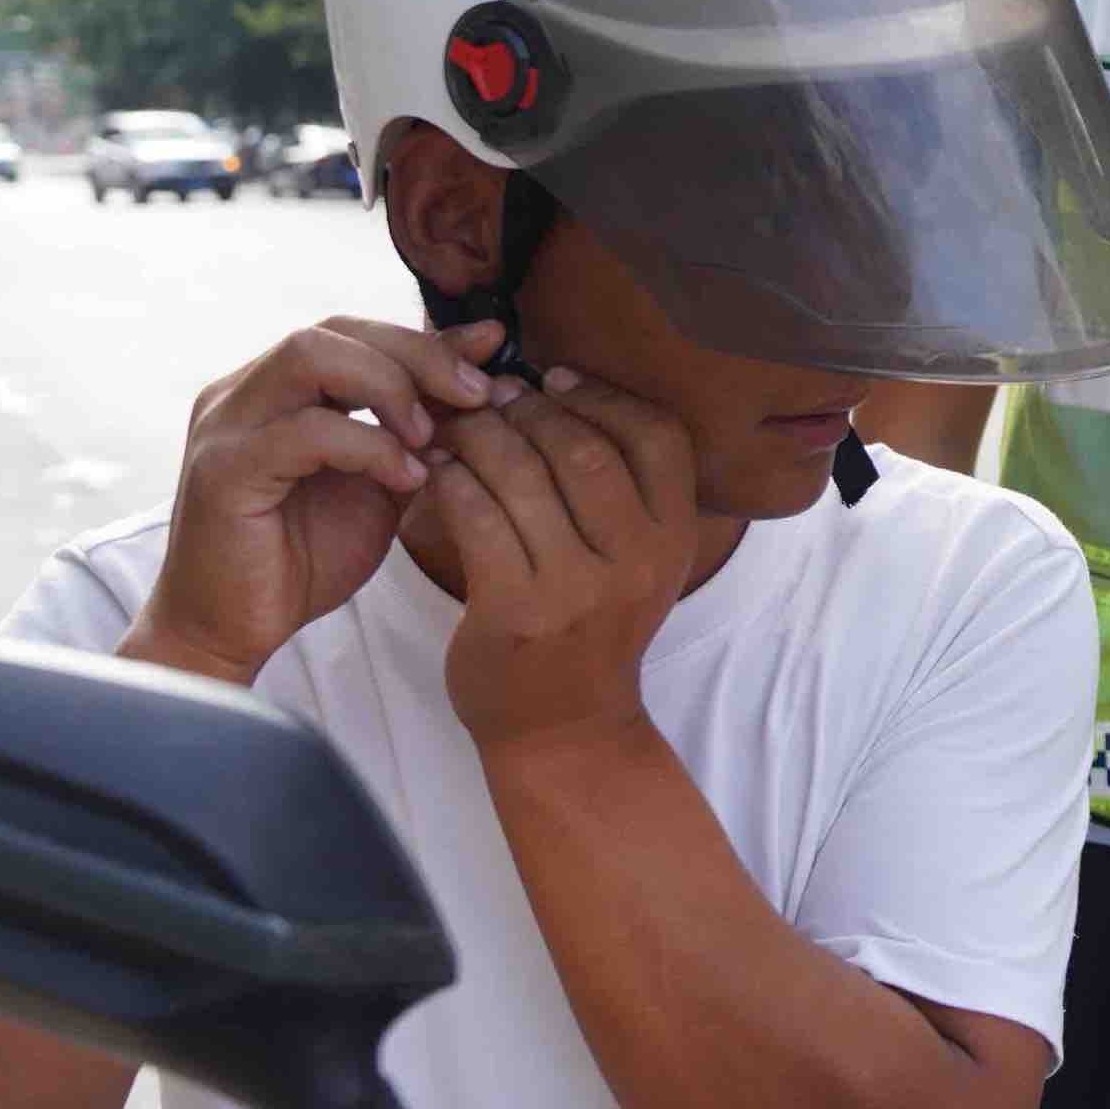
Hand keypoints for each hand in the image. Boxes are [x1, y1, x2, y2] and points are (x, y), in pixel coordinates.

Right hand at [129, 318, 514, 683]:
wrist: (235, 630)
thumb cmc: (304, 558)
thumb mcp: (382, 483)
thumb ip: (419, 431)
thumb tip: (482, 378)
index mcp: (276, 390)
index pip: (353, 333)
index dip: (425, 337)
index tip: (493, 347)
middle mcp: (243, 392)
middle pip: (335, 331)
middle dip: (417, 354)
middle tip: (476, 394)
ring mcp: (227, 424)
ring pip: (311, 356)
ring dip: (389, 388)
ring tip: (431, 438)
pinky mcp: (222, 468)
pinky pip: (305, 430)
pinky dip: (368, 445)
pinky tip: (406, 478)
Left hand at [417, 369, 705, 753]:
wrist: (564, 730)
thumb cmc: (590, 631)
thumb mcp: (633, 562)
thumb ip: (616, 489)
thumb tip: (554, 389)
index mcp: (674, 538)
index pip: (656, 435)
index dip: (602, 394)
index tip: (552, 378)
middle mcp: (637, 560)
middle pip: (582, 447)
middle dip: (526, 409)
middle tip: (486, 397)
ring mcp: (579, 589)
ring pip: (523, 476)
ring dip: (478, 438)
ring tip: (451, 427)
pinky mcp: (517, 611)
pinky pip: (477, 517)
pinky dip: (450, 482)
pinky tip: (435, 472)